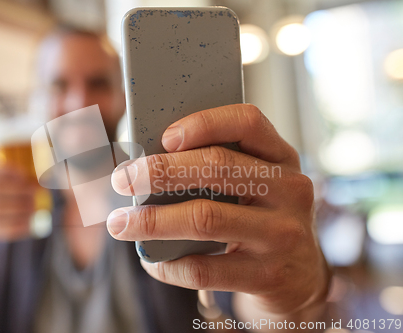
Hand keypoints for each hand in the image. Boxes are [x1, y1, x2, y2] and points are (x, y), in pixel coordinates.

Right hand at [0, 162, 34, 241]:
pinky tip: (29, 222)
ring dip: (20, 208)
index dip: (11, 173)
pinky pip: (0, 228)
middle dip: (18, 191)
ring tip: (34, 208)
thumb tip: (39, 181)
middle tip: (35, 193)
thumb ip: (10, 177)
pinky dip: (17, 225)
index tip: (28, 177)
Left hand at [107, 104, 328, 314]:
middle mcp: (290, 190)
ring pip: (205, 218)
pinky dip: (168, 265)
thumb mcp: (255, 186)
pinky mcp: (269, 275)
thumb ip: (219, 171)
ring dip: (151, 221)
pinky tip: (151, 261)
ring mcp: (282, 234)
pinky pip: (205, 268)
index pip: (247, 122)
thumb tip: (145, 168)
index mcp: (281, 157)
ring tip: (120, 224)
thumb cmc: (261, 219)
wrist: (299, 278)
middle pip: (217, 168)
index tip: (164, 137)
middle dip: (160, 171)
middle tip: (123, 179)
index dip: (203, 123)